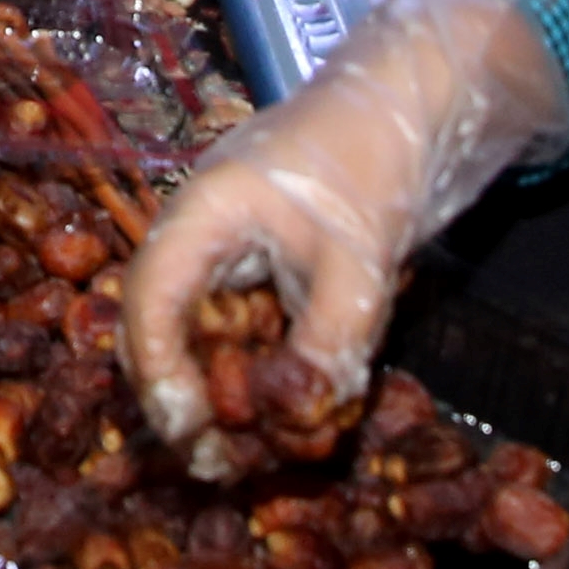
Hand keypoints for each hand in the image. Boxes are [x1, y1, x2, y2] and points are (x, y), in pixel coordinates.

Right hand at [115, 0, 568, 460]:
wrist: (420, 104)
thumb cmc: (376, 161)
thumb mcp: (356, 262)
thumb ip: (326, 343)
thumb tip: (293, 419)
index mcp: (202, 214)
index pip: (149, 297)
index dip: (157, 370)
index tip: (189, 428)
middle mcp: (202, 237)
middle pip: (165, 329)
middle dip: (188, 400)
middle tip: (217, 463)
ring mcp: (233, 256)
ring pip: (206, 341)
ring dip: (230, 398)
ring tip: (261, 452)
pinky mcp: (267, 273)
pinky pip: (249, 336)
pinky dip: (267, 376)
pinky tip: (299, 416)